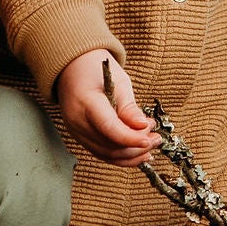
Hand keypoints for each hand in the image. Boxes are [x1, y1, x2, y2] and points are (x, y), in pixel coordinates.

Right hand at [54, 48, 158, 166]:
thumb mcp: (118, 82)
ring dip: (132, 154)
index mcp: (86, 102)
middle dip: (136, 146)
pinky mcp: (80, 137)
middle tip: (156, 137)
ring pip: (106, 154)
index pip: (108, 127)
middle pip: (109, 145)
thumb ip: (129, 107)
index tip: (149, 139)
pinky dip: (121, 156)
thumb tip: (143, 126)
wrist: (71, 68)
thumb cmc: (95, 70)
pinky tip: (138, 153)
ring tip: (151, 144)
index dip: (130, 138)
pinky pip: (102, 153)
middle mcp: (77, 121)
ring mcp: (76, 132)